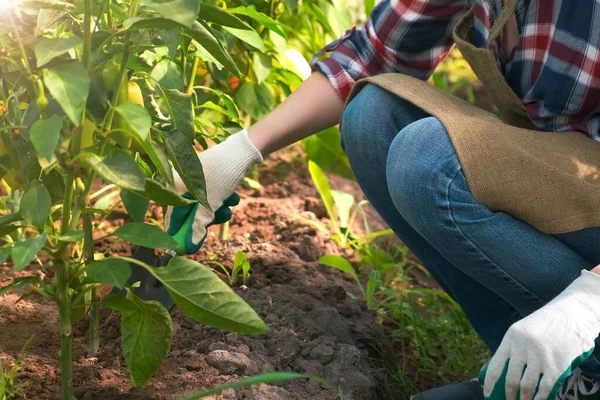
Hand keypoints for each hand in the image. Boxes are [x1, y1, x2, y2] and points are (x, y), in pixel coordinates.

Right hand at [164, 130, 262, 253]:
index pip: (172, 217)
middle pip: (190, 213)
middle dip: (208, 218)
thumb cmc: (220, 177)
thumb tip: (188, 246)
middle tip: (218, 217)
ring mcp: (195, 182)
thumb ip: (197, 225)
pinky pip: (213, 198)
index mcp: (173, 186)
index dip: (182, 233)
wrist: (243, 153)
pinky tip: (233, 197)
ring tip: (229, 204)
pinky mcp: (209, 180)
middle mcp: (181, 183)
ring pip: (205, 207)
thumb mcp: (209, 203)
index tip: (192, 246)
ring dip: (219, 210)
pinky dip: (223, 201)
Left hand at [482, 270, 599, 399]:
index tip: (487, 395)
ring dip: (524, 399)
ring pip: (527, 386)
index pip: (495, 365)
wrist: (574, 312)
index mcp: (511, 337)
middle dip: (509, 395)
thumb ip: (514, 349)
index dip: (490, 383)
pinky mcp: (556, 364)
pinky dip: (541, 397)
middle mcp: (523, 346)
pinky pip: (545, 387)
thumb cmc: (548, 323)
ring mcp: (540, 356)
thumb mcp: (524, 330)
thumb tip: (503, 373)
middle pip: (511, 379)